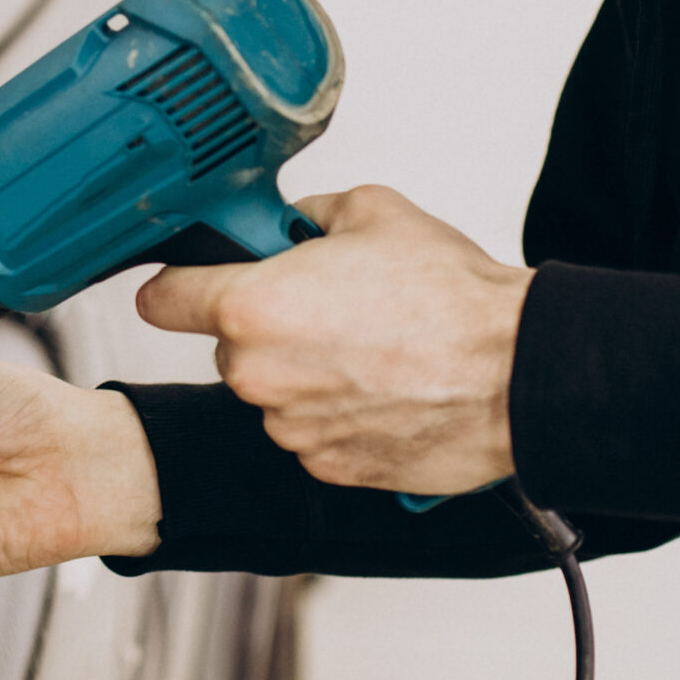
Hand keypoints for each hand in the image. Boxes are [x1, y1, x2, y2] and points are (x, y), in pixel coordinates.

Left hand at [136, 185, 530, 495]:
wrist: (516, 371)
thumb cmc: (449, 297)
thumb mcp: (372, 212)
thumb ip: (311, 216)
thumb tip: (296, 223)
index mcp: (251, 307)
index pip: (163, 300)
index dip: (176, 285)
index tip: (187, 284)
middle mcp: (258, 374)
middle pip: (231, 346)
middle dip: (267, 325)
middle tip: (329, 305)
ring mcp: (291, 428)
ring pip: (274, 391)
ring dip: (305, 373)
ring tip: (372, 348)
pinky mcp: (329, 467)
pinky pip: (312, 432)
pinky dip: (337, 414)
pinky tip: (384, 387)